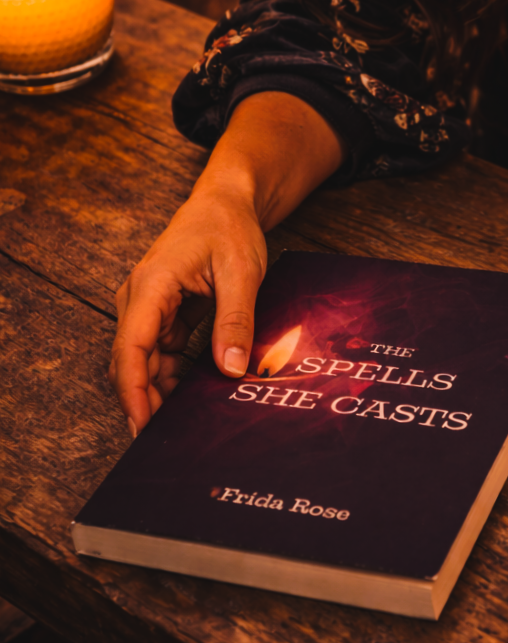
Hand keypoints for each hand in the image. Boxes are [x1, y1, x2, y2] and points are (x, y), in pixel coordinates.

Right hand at [110, 185, 266, 437]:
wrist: (226, 202)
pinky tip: (193, 395)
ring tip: (186, 423)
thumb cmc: (229, 228)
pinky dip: (173, 374)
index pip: (131, 347)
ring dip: (160, 390)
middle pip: (132, 360)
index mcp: (152, 285)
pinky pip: (161, 352)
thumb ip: (235, 321)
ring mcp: (148, 306)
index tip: (142, 426)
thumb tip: (230, 370)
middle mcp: (140, 297)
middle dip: (145, 400)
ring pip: (144, 360)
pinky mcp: (162, 312)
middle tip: (168, 440)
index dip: (132, 391)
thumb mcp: (241, 272)